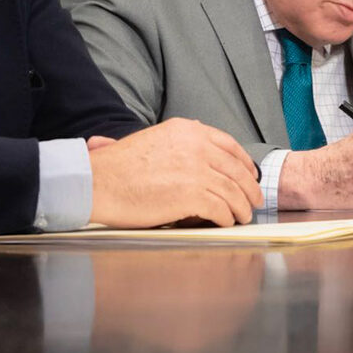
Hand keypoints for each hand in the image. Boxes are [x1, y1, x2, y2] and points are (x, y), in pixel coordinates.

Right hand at [87, 118, 261, 228]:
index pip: (228, 145)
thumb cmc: (117, 168)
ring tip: (243, 216)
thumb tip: (196, 156)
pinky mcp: (191, 195)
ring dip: (241, 206)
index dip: (243, 163)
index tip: (250, 175)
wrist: (97, 182)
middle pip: (235, 169)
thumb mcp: (152, 140)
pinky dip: (226, 217)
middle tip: (254, 200)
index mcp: (186, 130)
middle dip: (249, 187)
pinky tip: (225, 222)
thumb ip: (177, 145)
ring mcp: (195, 170)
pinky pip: (220, 208)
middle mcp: (195, 146)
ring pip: (232, 191)